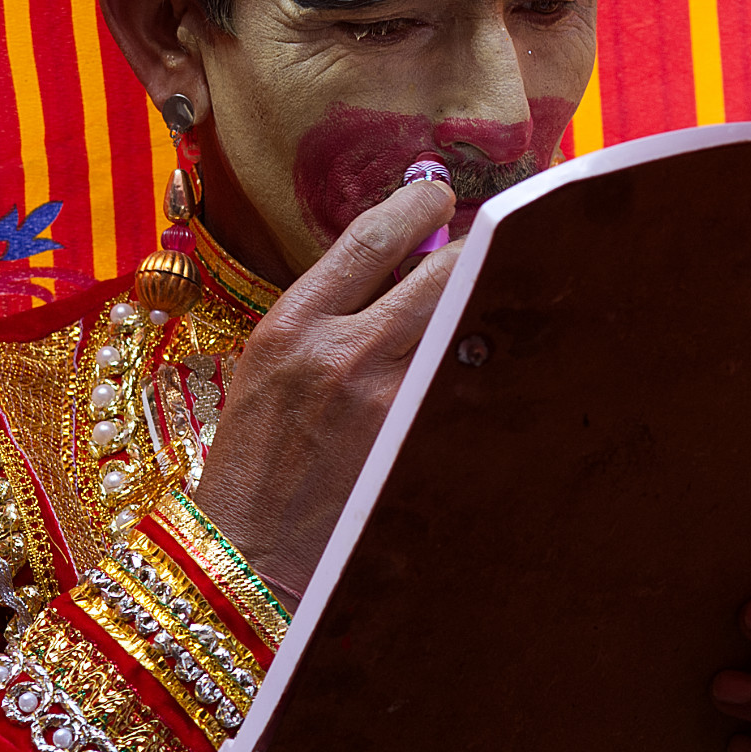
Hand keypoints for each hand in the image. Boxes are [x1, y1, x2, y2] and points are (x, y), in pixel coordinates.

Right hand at [195, 178, 458, 605]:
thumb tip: (403, 265)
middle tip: (491, 240)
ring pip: (468, 325)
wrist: (246, 557)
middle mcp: (342, 354)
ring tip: (503, 295)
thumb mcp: (268, 364)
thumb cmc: (254, 456)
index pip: (369, 239)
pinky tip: (495, 362)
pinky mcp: (419, 447)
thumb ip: (328, 311)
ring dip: (489, 304)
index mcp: (292, 325)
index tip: (438, 194)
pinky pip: (470, 387)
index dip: (415, 205)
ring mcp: (388, 404)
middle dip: (474, 249)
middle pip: (441, 272)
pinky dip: (486, 366)